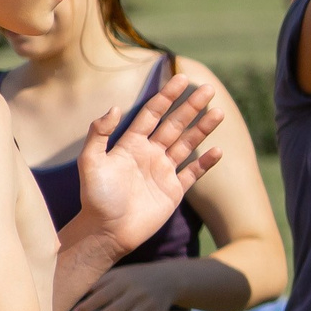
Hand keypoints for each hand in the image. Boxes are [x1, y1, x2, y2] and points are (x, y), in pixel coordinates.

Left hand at [75, 78, 221, 256]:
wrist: (106, 231)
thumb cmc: (95, 197)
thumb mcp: (90, 162)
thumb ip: (99, 134)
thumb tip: (116, 107)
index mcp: (131, 145)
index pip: (152, 114)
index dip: (167, 96)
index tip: (181, 79)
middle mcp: (150, 154)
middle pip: (175, 124)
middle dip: (191, 106)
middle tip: (208, 89)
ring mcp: (164, 172)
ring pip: (188, 144)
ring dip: (203, 128)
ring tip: (219, 113)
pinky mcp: (174, 191)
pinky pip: (194, 172)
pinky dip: (206, 162)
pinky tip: (218, 151)